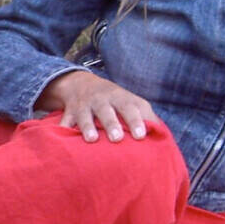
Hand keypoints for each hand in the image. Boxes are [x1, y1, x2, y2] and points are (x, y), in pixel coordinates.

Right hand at [40, 71, 157, 142]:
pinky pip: (64, 121)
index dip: (135, 121)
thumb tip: (162, 134)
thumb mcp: (131, 101)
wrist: (81, 84)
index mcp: (120, 98)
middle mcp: (102, 100)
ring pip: (85, 115)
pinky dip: (62, 129)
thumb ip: (146, 115)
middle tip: (117, 139)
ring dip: (88, 126)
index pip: (130, 107)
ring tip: (91, 139)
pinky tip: (62, 138)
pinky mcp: (68, 112)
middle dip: (112, 123)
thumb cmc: (114, 100)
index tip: (141, 135)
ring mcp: (84, 105)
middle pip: (107, 110)